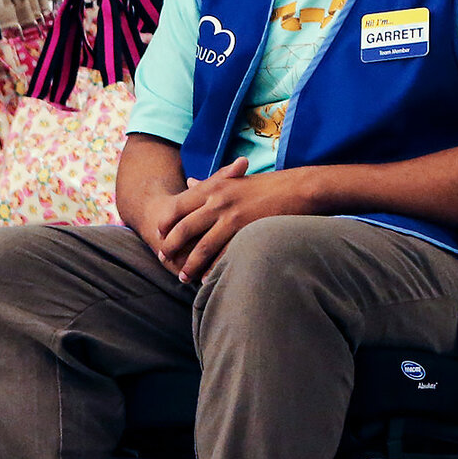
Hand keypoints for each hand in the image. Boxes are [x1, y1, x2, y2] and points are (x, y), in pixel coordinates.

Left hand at [158, 160, 318, 283]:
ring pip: (202, 246)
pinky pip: (224, 255)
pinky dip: (214, 269)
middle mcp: (219, 201)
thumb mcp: (234, 180)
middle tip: (164, 259)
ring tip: (182, 277)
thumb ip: (209, 183)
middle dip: (171, 246)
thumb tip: (189, 182)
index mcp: (214, 187)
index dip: (165, 223)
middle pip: (184, 228)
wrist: (298, 188)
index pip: (178, 206)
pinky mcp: (247, 232)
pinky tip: (208, 279)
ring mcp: (233, 217)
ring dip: (189, 265)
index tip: (159, 235)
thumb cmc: (266, 185)